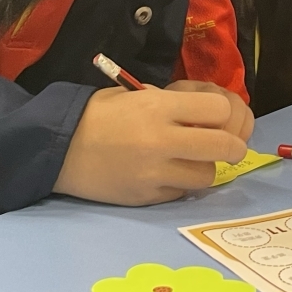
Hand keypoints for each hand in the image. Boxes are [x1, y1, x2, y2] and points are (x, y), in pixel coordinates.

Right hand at [53, 87, 246, 205]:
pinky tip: (166, 174)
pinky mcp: (146, 197)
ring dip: (205, 167)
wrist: (58, 148)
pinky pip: (180, 192)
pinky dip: (180, 184)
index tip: (217, 116)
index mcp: (159, 107)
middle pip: (224, 147)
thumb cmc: (97, 114)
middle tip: (228, 147)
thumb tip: (206, 115)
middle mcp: (162, 140)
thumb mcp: (134, 95)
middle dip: (233, 146)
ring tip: (191, 160)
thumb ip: (170, 103)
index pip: (219, 109)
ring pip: (206, 176)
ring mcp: (155, 173)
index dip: (224, 112)